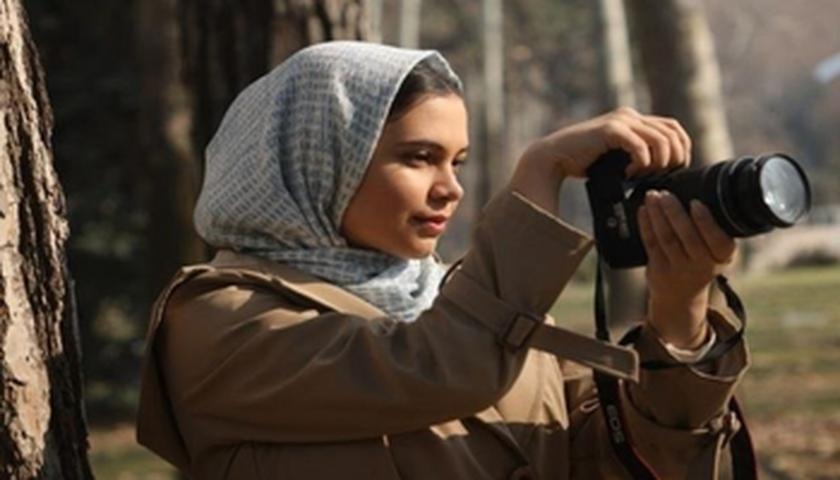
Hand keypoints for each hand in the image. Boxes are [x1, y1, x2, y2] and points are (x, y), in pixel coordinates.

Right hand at [521, 107, 691, 178]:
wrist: (555, 157)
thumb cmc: (585, 163)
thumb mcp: (619, 157)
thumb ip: (638, 155)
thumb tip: (665, 172)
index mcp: (634, 120)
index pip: (673, 128)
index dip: (682, 149)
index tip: (674, 170)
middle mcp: (630, 115)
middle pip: (672, 133)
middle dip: (674, 159)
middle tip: (661, 176)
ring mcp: (620, 120)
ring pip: (661, 139)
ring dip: (659, 162)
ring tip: (644, 175)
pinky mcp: (610, 129)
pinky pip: (640, 146)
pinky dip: (640, 163)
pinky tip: (629, 173)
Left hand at [638, 191, 735, 348]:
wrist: (681, 297)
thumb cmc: (701, 263)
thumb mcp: (715, 251)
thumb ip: (711, 229)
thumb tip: (699, 191)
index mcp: (721, 257)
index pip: (716, 240)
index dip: (705, 221)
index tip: (695, 203)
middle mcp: (702, 265)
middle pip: (687, 236)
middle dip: (674, 213)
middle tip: (666, 194)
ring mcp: (678, 269)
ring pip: (666, 238)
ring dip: (658, 215)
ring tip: (653, 196)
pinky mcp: (658, 269)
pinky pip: (651, 243)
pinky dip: (646, 225)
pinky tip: (643, 210)